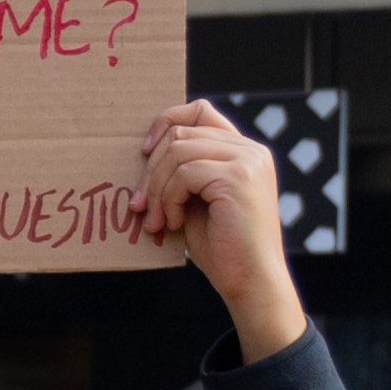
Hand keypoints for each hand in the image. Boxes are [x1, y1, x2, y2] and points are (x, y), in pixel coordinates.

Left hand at [140, 101, 311, 361]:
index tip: (143, 152)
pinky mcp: (238, 177)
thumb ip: (183, 173)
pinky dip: (168, 200)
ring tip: (156, 221)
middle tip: (140, 207)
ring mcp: (247, 161)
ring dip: (156, 190)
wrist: (249, 278)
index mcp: (242, 151)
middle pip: (180, 134)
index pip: (200, 111)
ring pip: (177, 152)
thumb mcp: (196, 201)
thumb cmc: (220, 246)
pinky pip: (184, 174)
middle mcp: (249, 150)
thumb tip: (145, 152)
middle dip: (150, 171)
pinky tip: (173, 223)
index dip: (166, 122)